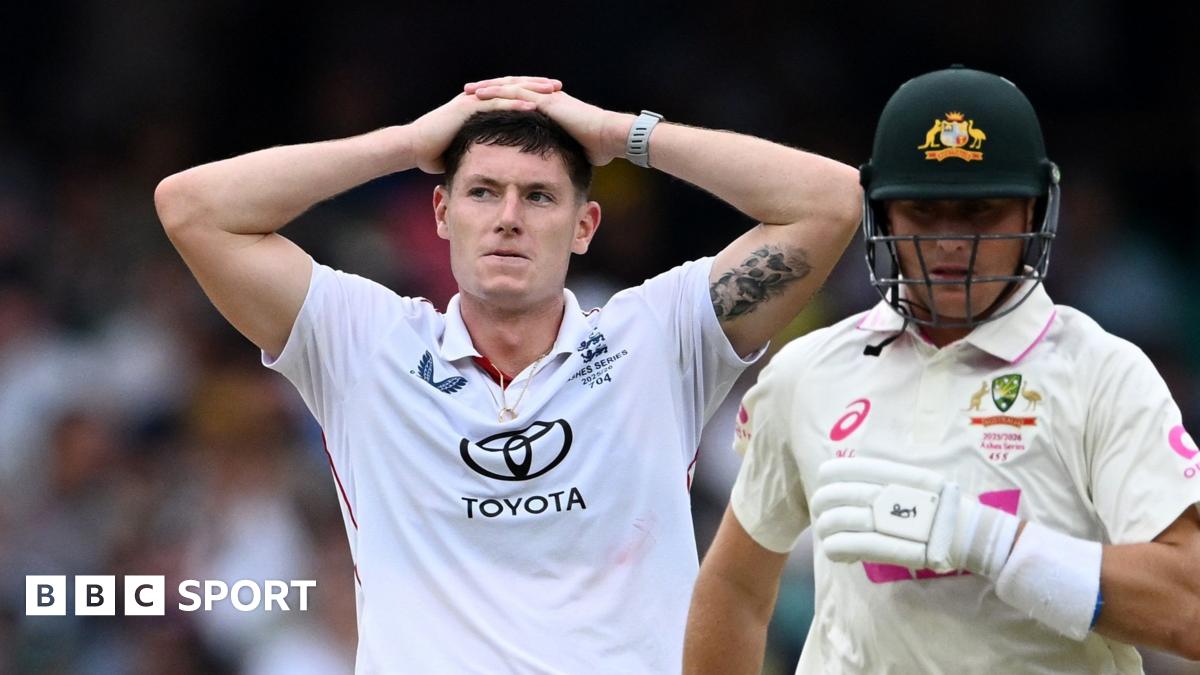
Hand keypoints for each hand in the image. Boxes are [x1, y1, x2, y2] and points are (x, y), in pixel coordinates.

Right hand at [409, 76, 561, 172]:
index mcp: (478, 106)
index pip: (509, 95)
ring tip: (552, 92)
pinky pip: (495, 104)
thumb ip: (478, 149)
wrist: (413, 147)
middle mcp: (477, 99)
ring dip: (531, 90)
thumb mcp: (463, 148)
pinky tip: (533, 104)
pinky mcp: (466, 109)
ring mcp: (472, 102)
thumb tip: (489, 164)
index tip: (551, 97)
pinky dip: (514, 103)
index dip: (530, 94)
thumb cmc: (435, 152)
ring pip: (507, 91)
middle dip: (536, 85)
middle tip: (559, 86)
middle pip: (513, 87)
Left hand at [466, 77, 634, 165]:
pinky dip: (498, 92)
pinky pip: (517, 93)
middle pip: (510, 90)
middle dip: (488, 91)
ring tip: (468, 90)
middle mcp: (545, 98)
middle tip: (467, 92)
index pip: (519, 101)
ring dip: (487, 88)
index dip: (500, 102)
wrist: (611, 137)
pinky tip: (481, 94)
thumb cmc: (598, 148)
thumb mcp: (571, 151)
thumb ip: (559, 154)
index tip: (482, 107)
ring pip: (510, 87)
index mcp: (549, 108)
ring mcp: (546, 97)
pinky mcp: (547, 100)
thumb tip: (554, 171)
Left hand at [811, 457, 1019, 576]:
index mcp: (888, 473)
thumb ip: (886, 476)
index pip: (839, 469)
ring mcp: (882, 520)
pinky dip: (835, 549)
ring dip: (825, 530)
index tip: (826, 487)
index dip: (826, 478)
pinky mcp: (885, 547)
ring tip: (830, 536)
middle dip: (820, 506)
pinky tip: (838, 552)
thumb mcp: (915, 477)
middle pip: (830, 496)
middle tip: (825, 515)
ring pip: (833, 522)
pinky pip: (846, 546)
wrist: (968, 532)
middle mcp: (882, 493)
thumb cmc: (942, 504)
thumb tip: (853, 478)